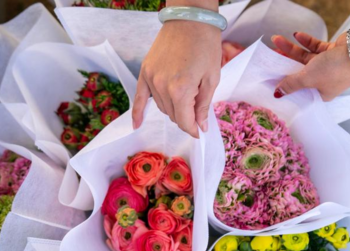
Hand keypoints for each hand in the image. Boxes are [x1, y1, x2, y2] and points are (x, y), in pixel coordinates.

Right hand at [132, 20, 220, 137]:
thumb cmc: (205, 46)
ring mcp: (151, 79)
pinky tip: (137, 125)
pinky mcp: (145, 71)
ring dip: (173, 108)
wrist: (190, 19)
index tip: (200, 132)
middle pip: (173, 116)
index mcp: (181, 90)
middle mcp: (162, 87)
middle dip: (186, 116)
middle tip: (197, 108)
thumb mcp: (212, 78)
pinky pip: (139, 98)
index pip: (185, 121)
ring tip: (185, 95)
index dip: (194, 129)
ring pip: (162, 107)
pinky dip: (138, 113)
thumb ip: (203, 106)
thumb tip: (200, 127)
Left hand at [272, 32, 349, 100]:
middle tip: (270, 56)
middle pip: (299, 73)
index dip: (285, 88)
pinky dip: (306, 41)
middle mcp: (323, 82)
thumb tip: (277, 94)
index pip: (299, 93)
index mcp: (320, 95)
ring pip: (304, 58)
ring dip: (291, 48)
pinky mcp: (330, 52)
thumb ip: (291, 84)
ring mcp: (327, 66)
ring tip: (277, 39)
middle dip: (284, 63)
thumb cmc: (335, 70)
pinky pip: (314, 47)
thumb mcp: (308, 79)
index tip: (271, 81)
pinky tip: (296, 35)